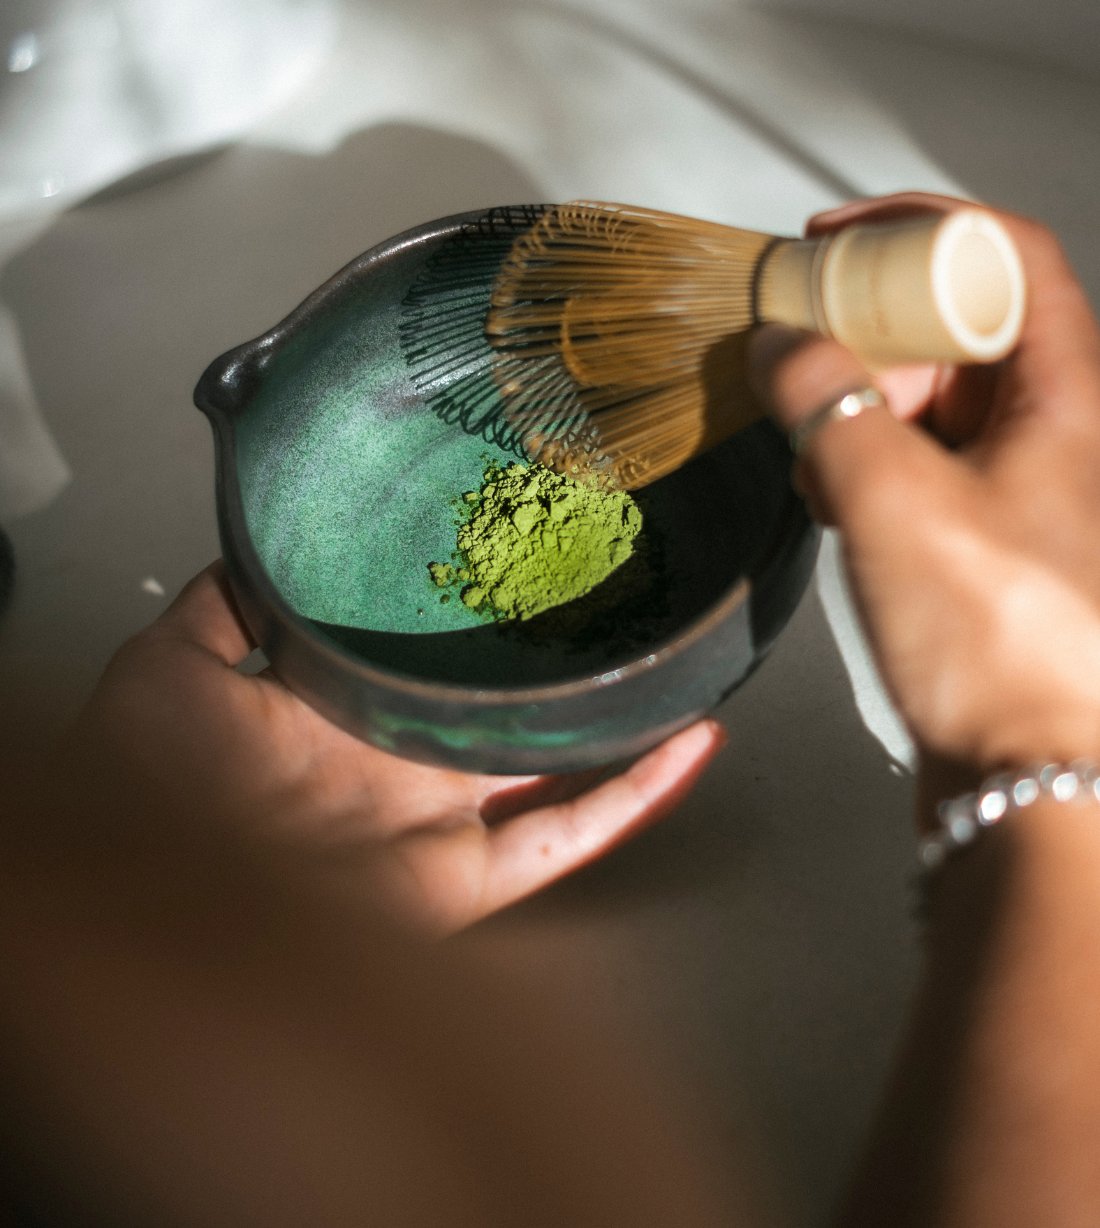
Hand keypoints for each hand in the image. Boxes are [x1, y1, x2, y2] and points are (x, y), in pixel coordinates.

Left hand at [63, 566, 724, 933]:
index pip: (443, 662)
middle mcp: (409, 769)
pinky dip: (633, 799)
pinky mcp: (467, 879)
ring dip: (629, 730)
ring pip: (563, 775)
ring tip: (688, 667)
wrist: (143, 882)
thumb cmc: (143, 780)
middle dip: (574, 669)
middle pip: (518, 718)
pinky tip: (688, 746)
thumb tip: (265, 540)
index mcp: (353, 716)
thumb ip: (227, 602)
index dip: (496, 621)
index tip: (543, 562)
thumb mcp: (176, 660)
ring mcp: (445, 826)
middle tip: (635, 604)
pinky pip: (566, 840)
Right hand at [748, 193, 1099, 819]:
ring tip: (809, 450)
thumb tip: (780, 344)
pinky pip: (928, 462)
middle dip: (872, 328)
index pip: (1009, 256)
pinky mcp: (995, 543)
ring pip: (939, 398)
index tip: (830, 241)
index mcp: (1067, 396)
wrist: (1042, 782)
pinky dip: (871, 460)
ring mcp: (1030, 488)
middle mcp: (1060, 430)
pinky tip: (829, 500)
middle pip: (966, 324)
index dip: (920, 227)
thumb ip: (827, 407)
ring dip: (862, 402)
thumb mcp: (895, 501)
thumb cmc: (997, 641)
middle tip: (801, 359)